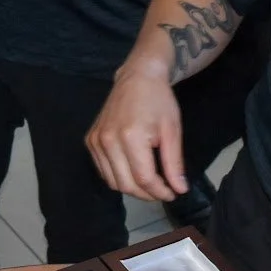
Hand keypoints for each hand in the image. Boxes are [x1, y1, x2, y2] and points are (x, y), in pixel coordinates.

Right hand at [87, 63, 187, 201]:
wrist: (138, 77)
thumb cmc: (159, 100)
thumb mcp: (172, 130)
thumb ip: (174, 163)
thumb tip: (179, 189)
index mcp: (131, 136)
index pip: (143, 178)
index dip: (159, 191)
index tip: (173, 193)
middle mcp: (108, 140)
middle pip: (126, 184)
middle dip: (147, 194)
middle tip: (162, 190)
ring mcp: (96, 140)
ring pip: (113, 182)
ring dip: (132, 188)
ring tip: (149, 182)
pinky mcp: (91, 140)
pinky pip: (103, 171)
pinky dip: (119, 177)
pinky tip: (133, 171)